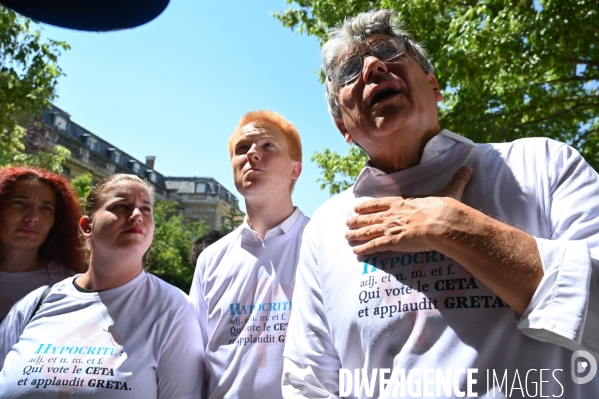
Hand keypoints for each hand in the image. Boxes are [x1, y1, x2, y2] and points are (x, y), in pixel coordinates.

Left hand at [345, 166, 472, 254]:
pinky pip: (374, 247)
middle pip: (370, 217)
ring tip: (346, 237)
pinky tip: (356, 253)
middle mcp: (393, 214)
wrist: (442, 222)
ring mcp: (391, 228)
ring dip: (356, 235)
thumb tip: (468, 169)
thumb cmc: (445, 207)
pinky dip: (364, 250)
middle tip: (346, 222)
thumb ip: (457, 180)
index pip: (381, 203)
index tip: (356, 206)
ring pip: (368, 231)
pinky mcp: (392, 241)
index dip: (368, 206)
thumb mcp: (451, 190)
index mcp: (403, 202)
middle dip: (357, 220)